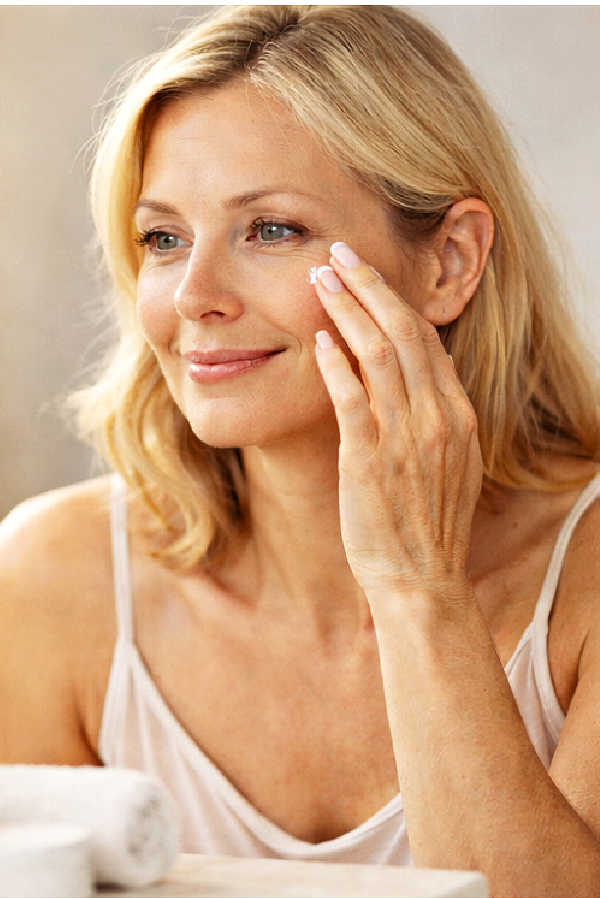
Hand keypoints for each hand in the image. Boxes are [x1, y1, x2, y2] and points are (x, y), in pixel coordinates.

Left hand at [313, 241, 482, 604]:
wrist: (420, 580)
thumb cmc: (426, 526)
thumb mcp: (448, 466)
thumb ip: (436, 419)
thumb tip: (416, 380)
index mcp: (458, 417)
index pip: (427, 341)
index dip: (396, 301)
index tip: (369, 275)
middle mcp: (437, 419)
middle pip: (403, 332)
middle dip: (370, 285)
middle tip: (341, 252)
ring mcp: (405, 439)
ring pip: (377, 354)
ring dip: (346, 310)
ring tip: (319, 279)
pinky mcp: (370, 461)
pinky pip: (352, 399)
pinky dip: (335, 365)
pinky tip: (317, 340)